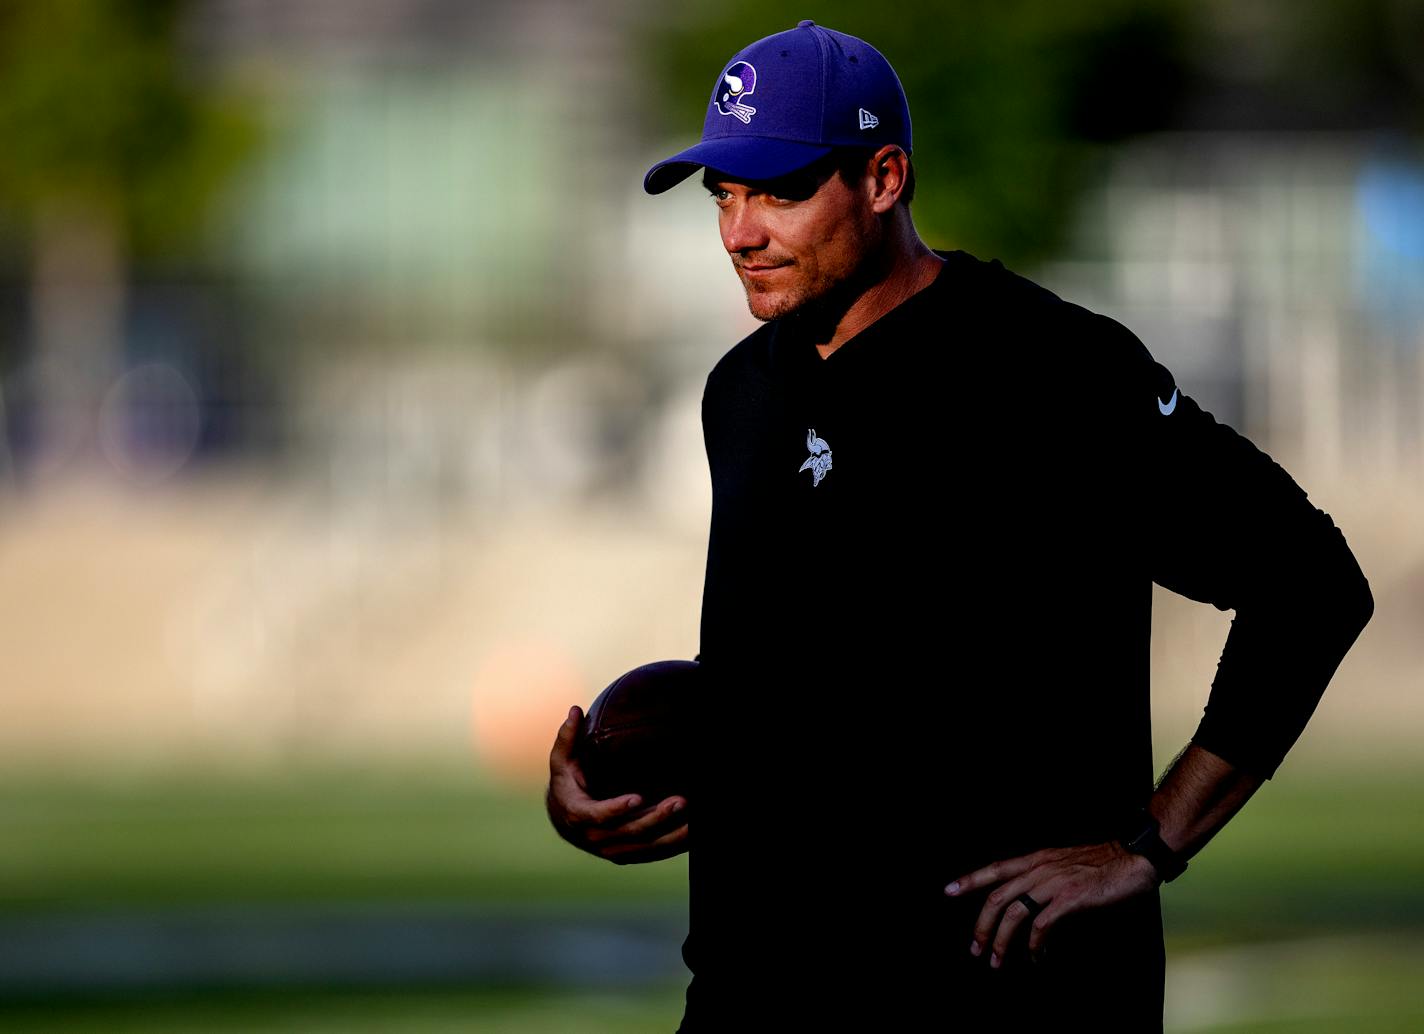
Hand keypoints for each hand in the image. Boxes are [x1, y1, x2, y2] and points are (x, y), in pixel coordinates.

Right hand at [546, 704, 688, 863]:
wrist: (564, 820)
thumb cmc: (566, 783)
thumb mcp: (561, 761)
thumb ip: (567, 737)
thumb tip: (574, 710)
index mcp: (577, 814)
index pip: (597, 815)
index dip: (616, 809)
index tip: (637, 798)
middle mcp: (594, 837)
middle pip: (628, 832)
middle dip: (656, 818)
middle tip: (680, 801)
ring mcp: (611, 850)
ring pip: (644, 847)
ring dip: (671, 835)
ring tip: (694, 822)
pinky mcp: (626, 855)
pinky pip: (652, 854)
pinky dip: (673, 846)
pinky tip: (692, 835)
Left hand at [944, 841, 1159, 967]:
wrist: (1134, 858)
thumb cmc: (1101, 865)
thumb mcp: (1063, 864)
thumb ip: (1042, 878)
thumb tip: (1024, 903)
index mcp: (1036, 859)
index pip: (995, 868)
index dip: (970, 879)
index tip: (948, 891)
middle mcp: (1040, 868)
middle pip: (997, 897)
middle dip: (981, 925)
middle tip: (975, 949)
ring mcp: (1054, 883)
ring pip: (1014, 913)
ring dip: (1001, 940)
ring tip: (997, 960)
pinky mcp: (1070, 899)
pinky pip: (1041, 926)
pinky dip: (1034, 945)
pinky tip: (1036, 957)